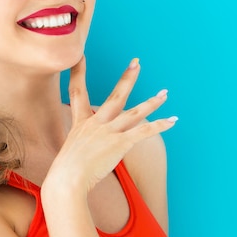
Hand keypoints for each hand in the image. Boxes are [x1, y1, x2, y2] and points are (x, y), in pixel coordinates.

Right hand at [45, 56, 176, 194]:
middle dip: (127, 78)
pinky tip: (172, 121)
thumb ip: (79, 145)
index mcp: (80, 122)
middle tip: (136, 62)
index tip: (80, 55)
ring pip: (135, 112)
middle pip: (115, 95)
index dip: (78, 72)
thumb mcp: (68, 151)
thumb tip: (81, 151)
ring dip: (152, 102)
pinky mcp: (119, 143)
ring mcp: (108, 132)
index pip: (77, 91)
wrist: (65, 180)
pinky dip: (159, 125)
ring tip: (165, 93)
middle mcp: (95, 123)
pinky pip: (144, 131)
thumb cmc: (63, 173)